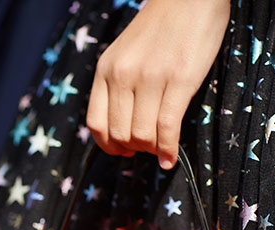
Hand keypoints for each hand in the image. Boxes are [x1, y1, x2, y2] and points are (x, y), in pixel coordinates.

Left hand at [86, 0, 229, 168]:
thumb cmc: (161, 26)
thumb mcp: (125, 53)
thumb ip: (119, 84)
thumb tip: (122, 126)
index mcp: (105, 70)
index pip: (95, 123)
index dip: (108, 145)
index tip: (122, 150)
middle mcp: (122, 75)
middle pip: (119, 134)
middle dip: (134, 149)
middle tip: (147, 148)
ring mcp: (149, 77)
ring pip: (142, 135)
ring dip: (152, 150)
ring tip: (161, 148)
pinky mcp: (179, 79)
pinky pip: (167, 127)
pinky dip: (168, 150)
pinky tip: (170, 157)